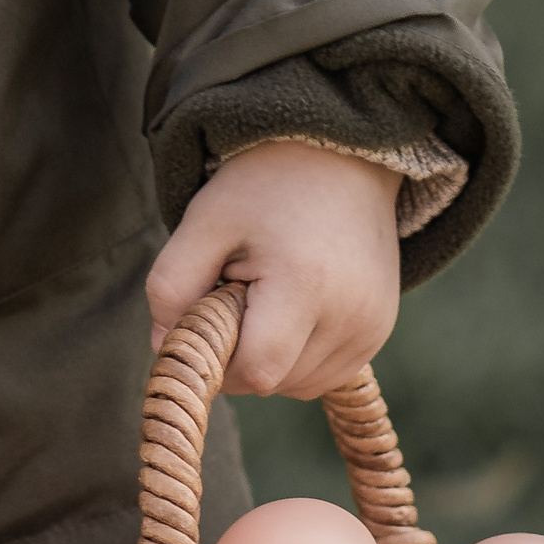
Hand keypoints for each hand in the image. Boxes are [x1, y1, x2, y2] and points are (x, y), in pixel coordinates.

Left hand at [144, 138, 401, 398]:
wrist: (339, 157)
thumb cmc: (264, 187)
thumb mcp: (205, 221)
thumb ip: (172, 286)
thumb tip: (164, 348)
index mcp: (306, 286)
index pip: (255, 372)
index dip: (219, 357)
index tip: (208, 312)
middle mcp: (352, 317)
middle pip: (275, 383)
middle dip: (241, 353)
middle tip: (236, 291)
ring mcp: (372, 328)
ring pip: (300, 385)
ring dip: (270, 357)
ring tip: (268, 293)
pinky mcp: (379, 331)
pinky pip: (326, 374)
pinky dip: (298, 356)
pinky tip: (291, 307)